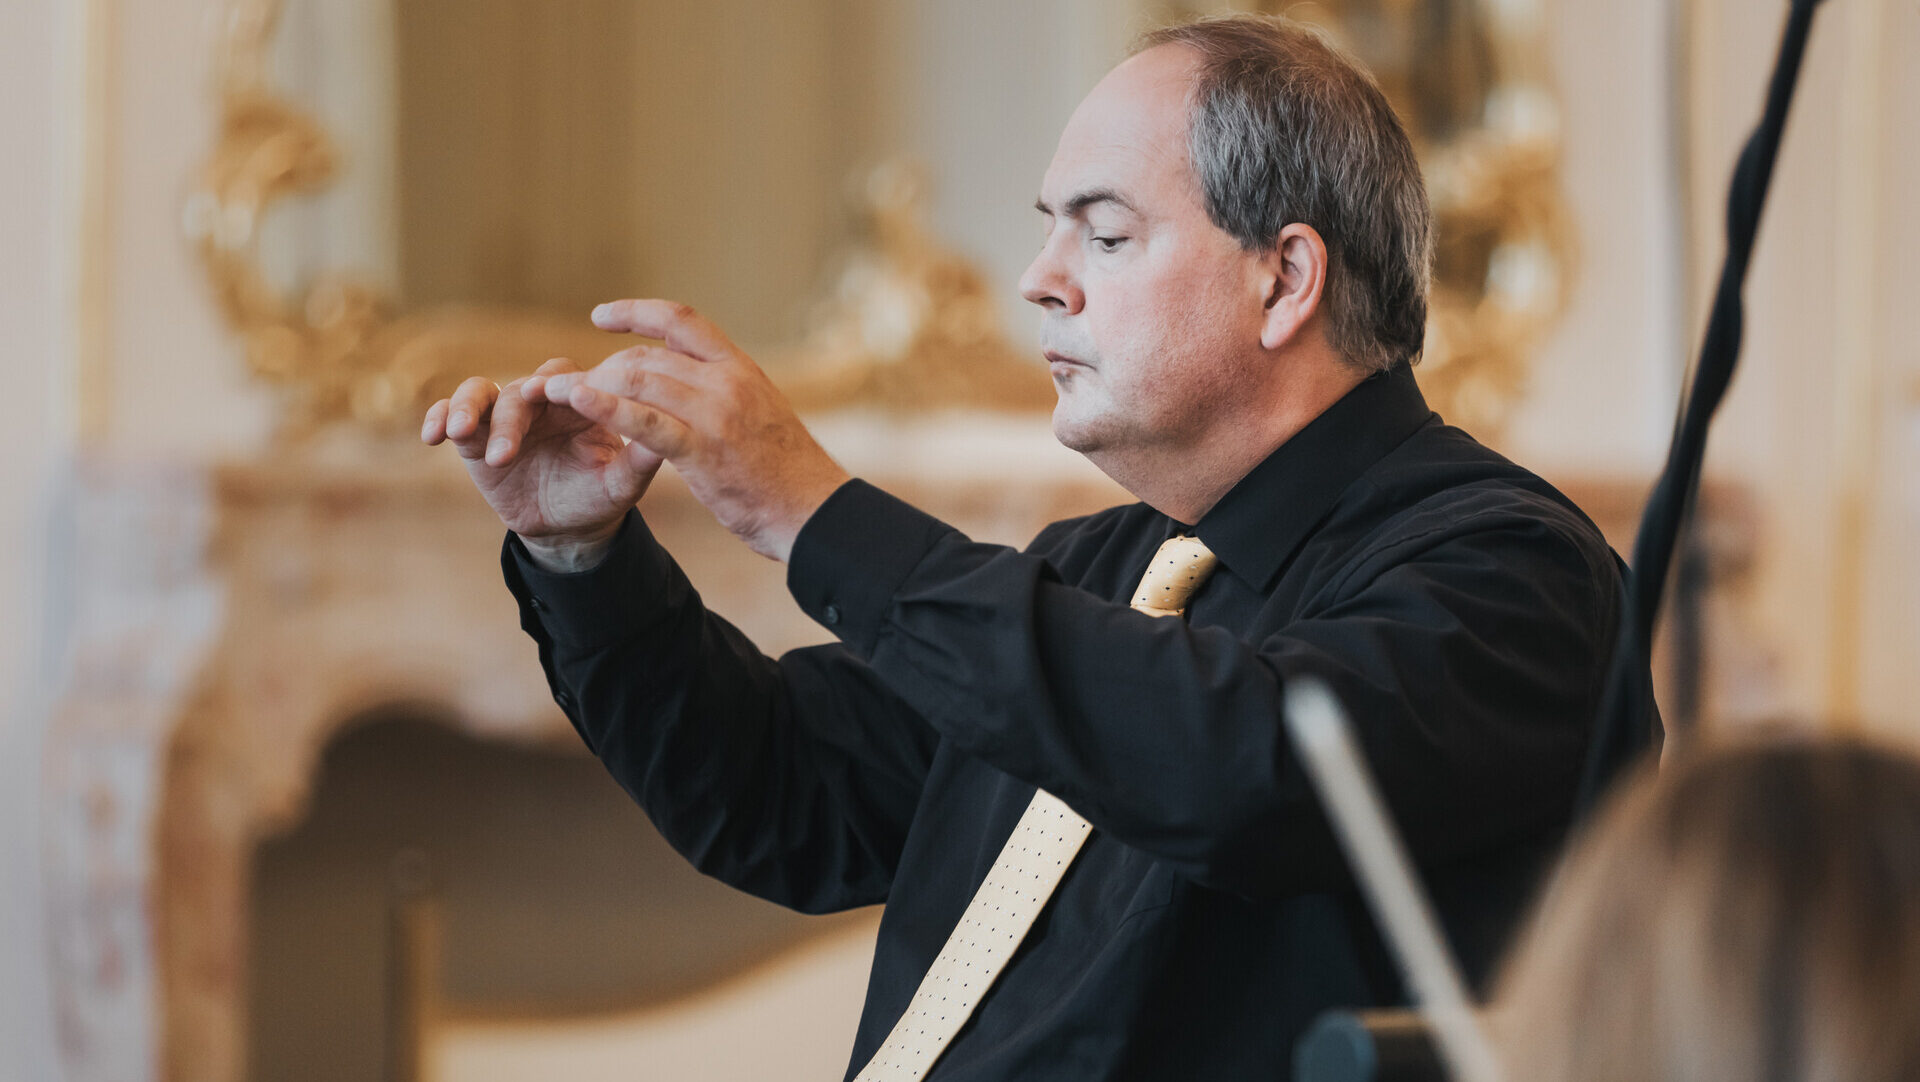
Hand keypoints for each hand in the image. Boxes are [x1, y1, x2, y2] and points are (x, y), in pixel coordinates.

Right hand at [421, 357, 663, 570]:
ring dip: (468, 408)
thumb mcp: (625, 482)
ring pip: (481, 393)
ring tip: (460, 433)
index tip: (551, 397)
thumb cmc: (600, 496)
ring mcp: (506, 416)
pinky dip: (438, 417)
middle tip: (506, 444)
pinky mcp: (475, 437)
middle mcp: (542, 402)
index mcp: (580, 402)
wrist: (567, 528)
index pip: (567, 379)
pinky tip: (432, 436)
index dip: (557, 386)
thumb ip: (643, 457)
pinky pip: (451, 416)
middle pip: (522, 388)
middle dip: (512, 414)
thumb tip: (671, 430)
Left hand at [530, 300, 849, 561]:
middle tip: (573, 387)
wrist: (816, 513)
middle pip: (650, 355)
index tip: (601, 316)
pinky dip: (607, 407)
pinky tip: (578, 402)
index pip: (683, 321)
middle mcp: (728, 381)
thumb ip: (729, 397)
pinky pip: (645, 421)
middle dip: (604, 367)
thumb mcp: (762, 419)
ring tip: (557, 395)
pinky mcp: (704, 449)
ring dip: (593, 384)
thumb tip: (699, 389)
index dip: (637, 312)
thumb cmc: (789, 476)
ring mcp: (716, 413)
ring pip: (640, 379)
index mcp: (743, 369)